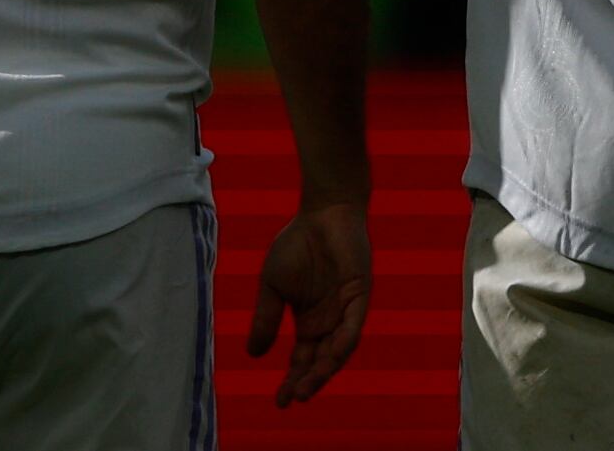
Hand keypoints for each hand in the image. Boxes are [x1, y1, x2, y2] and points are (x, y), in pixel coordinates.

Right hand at [247, 200, 370, 407]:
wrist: (322, 212)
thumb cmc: (298, 244)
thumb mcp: (273, 285)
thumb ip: (266, 318)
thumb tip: (254, 355)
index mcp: (309, 322)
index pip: (302, 360)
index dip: (292, 381)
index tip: (280, 402)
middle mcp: (329, 322)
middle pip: (320, 361)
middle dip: (307, 382)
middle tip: (293, 399)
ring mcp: (345, 311)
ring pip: (337, 350)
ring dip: (324, 370)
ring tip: (308, 387)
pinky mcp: (359, 296)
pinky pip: (353, 326)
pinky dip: (343, 343)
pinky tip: (331, 357)